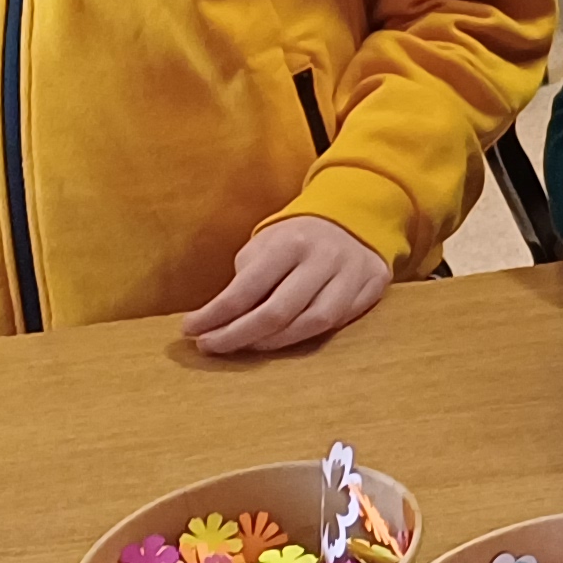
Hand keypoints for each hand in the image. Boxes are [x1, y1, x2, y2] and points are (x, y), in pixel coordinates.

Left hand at [182, 215, 392, 355]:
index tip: (190, 330)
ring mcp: (352, 273)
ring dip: (273, 343)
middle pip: (277, 313)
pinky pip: (337, 324)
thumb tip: (217, 322)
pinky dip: (307, 336)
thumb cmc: (297, 238)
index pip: (246, 289)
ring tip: (247, 346)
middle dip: (237, 336)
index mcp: (290, 242)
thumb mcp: (266, 245)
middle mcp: (324, 257)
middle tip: (210, 346)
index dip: (214, 315)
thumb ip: (247, 280)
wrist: (355, 216)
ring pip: (312, 324)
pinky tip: (284, 339)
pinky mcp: (372, 287)